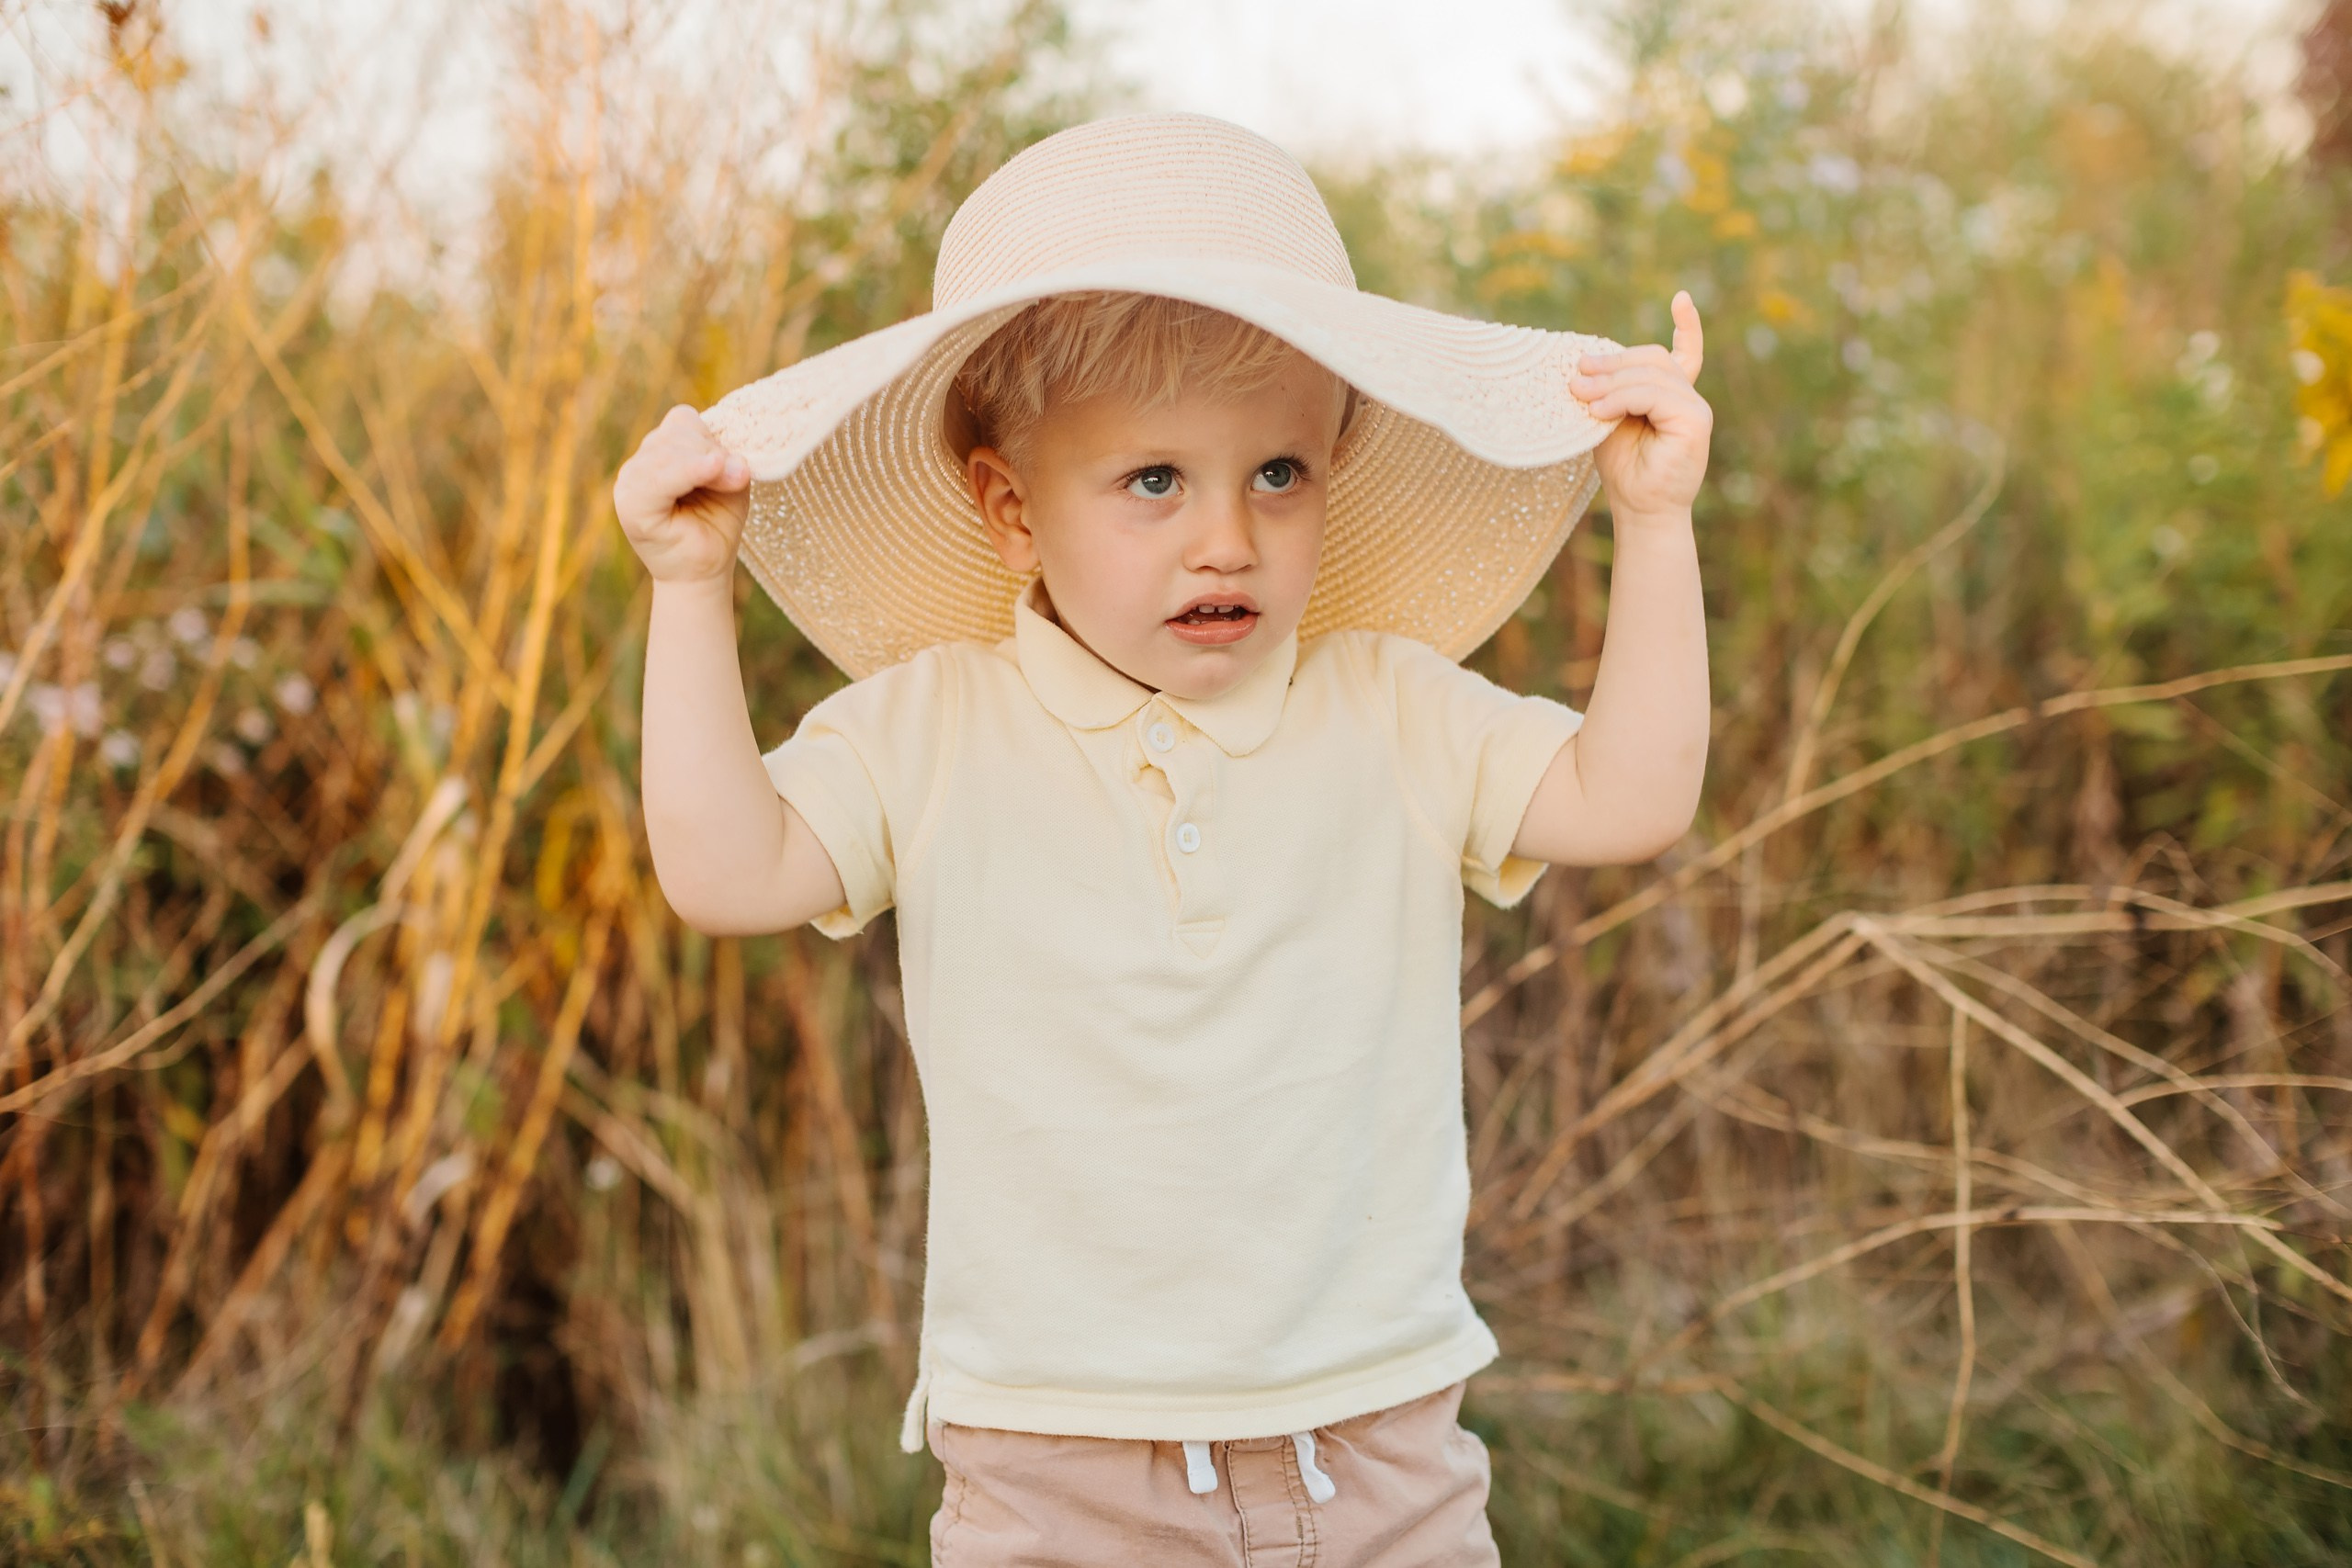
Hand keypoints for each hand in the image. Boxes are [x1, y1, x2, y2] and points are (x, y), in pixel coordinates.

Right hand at [614, 405, 753, 583]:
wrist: (703, 571)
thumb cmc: (715, 524)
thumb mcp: (729, 484)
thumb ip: (726, 462)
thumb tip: (723, 457)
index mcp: (660, 452)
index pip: (682, 421)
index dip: (710, 436)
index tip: (731, 464)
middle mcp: (640, 464)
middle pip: (676, 433)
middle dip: (713, 451)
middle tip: (735, 480)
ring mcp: (630, 482)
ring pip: (669, 450)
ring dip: (707, 465)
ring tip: (728, 486)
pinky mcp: (630, 504)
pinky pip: (659, 478)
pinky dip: (689, 471)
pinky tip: (711, 469)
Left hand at [1570, 291, 1712, 522]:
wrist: (1640, 511)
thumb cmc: (1623, 470)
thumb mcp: (1609, 420)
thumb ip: (1607, 391)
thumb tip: (1584, 362)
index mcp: (1673, 396)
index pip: (1686, 354)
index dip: (1687, 326)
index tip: (1682, 298)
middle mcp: (1689, 398)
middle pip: (1651, 359)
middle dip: (1611, 364)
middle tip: (1574, 377)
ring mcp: (1696, 408)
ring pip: (1649, 375)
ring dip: (1609, 382)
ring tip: (1580, 396)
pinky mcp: (1695, 421)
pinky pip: (1653, 395)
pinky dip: (1621, 398)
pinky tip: (1598, 410)